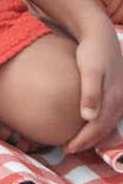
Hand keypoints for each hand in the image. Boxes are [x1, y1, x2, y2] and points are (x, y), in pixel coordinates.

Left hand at [65, 19, 122, 153]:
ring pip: (109, 124)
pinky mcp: (118, 92)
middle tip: (68, 149)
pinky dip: (100, 125)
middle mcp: (120, 101)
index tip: (67, 148)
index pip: (98, 128)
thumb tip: (88, 118)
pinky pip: (110, 115)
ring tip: (77, 142)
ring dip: (94, 136)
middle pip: (104, 129)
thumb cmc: (92, 51)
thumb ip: (90, 92)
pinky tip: (89, 125)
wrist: (101, 35)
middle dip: (87, 142)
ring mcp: (121, 97)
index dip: (83, 140)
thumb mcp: (89, 69)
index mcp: (113, 98)